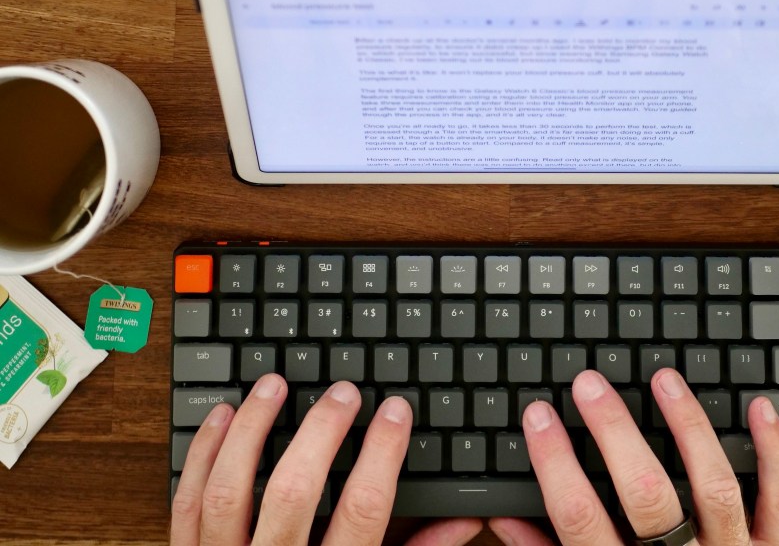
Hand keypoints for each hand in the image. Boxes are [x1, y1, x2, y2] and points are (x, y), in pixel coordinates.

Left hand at [170, 374, 481, 544]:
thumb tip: (463, 520)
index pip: (361, 512)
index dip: (381, 455)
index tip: (395, 413)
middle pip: (293, 493)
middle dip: (320, 434)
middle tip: (343, 394)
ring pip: (228, 491)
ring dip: (251, 431)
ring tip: (273, 387)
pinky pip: (186, 504)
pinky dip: (202, 454)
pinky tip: (222, 416)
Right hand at [489, 369, 778, 545]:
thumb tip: (505, 517)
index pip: (581, 517)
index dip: (555, 464)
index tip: (539, 416)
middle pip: (647, 494)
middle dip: (614, 433)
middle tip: (589, 385)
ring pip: (713, 486)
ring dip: (688, 428)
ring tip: (664, 379)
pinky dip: (773, 452)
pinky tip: (757, 408)